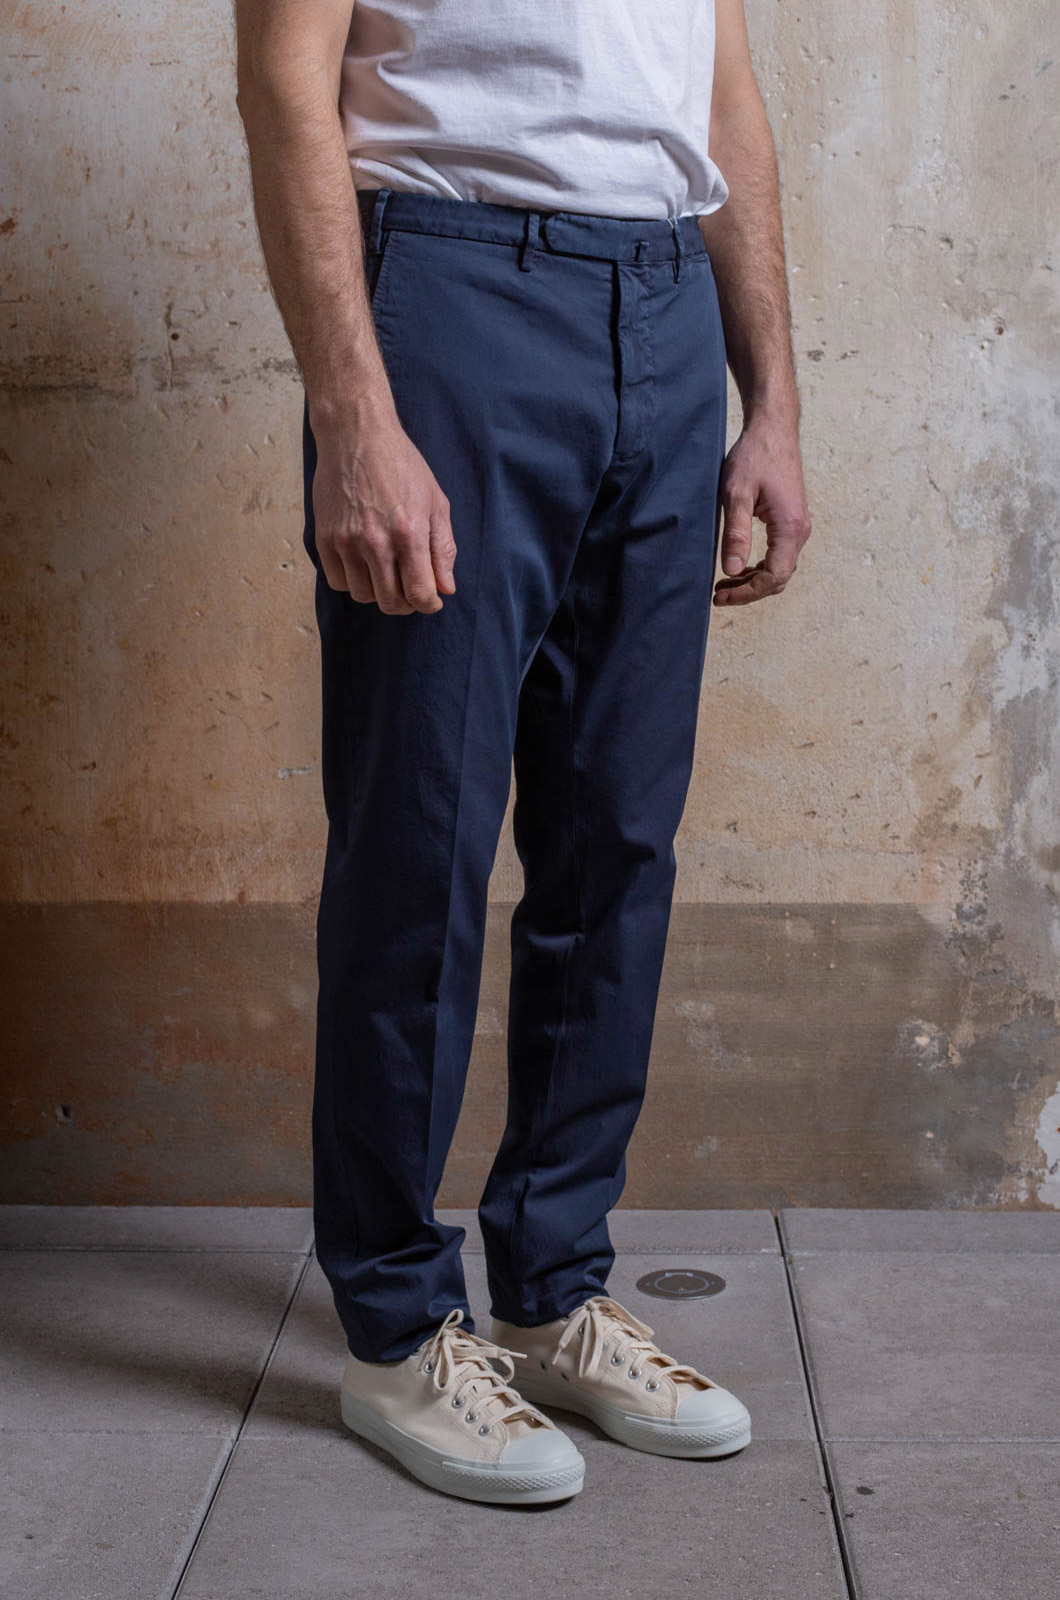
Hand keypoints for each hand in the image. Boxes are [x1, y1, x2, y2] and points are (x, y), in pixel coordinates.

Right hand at [311, 405, 456, 613]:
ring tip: (387, 574)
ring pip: (363, 596)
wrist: (356, 435)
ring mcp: (346, 542)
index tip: (431, 601)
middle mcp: (376, 542)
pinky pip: (338, 582)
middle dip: (406, 604)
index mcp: (409, 534)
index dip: (429, 604)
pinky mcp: (325, 539)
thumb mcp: (435, 502)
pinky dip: (353, 582)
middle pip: (391, 602)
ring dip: (378, 593)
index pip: (419, 593)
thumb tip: (446, 588)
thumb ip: (443, 548)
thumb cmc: (401, 465)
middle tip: (410, 590)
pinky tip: (364, 566)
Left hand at [712, 414, 811, 605]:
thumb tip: (732, 570)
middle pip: (779, 578)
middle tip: (717, 594)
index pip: (774, 576)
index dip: (747, 593)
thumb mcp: (736, 494)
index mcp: (790, 527)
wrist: (773, 430)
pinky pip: (779, 555)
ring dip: (753, 581)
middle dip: (748, 591)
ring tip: (723, 584)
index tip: (720, 596)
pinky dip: (759, 567)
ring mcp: (798, 527)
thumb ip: (736, 533)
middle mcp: (800, 530)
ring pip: (780, 569)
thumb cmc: (754, 456)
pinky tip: (738, 567)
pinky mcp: (791, 522)